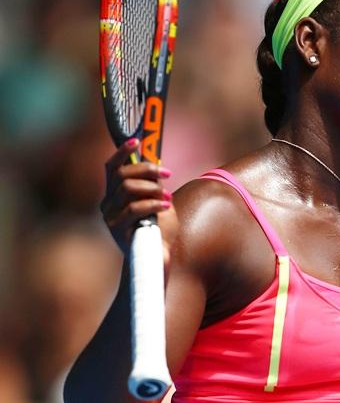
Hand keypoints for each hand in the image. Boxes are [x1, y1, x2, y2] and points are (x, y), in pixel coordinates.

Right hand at [100, 138, 177, 263]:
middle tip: (167, 174)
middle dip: (147, 170)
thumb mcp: (158, 203)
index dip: (122, 152)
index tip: (137, 141)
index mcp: (114, 196)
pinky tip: (166, 207)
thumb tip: (155, 166)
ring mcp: (110, 218)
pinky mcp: (118, 230)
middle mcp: (107, 205)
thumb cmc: (159, 233)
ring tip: (167, 198)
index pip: (111, 168)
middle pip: (122, 175)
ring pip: (128, 189)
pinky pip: (135, 208)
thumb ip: (153, 186)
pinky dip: (154, 204)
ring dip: (153, 189)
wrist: (157, 261)